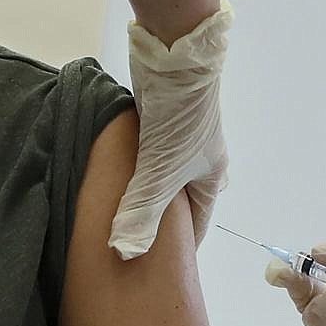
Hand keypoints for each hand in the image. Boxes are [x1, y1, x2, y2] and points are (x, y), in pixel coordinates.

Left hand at [108, 0, 232, 258]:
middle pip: (179, 199)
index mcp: (211, 177)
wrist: (176, 59)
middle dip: (158, 219)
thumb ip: (142, 213)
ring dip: (143, 190)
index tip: (155, 266)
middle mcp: (201, 160)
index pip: (196, 222)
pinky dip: (133, 166)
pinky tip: (114, 172)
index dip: (177, 246)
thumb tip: (124, 253)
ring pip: (161, 175)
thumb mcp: (159, 174)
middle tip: (130, 238)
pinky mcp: (161, 119)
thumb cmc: (178, 122)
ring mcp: (181, 138)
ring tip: (116, 209)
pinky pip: (146, 153)